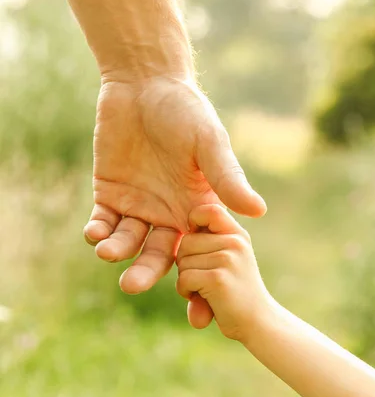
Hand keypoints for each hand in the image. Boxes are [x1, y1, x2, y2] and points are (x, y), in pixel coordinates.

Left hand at [84, 77, 265, 297]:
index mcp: (195, 209)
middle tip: (132, 286)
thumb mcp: (208, 144)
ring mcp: (138, 205)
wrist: (145, 83)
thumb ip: (227, 178)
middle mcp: (167, 213)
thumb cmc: (185, 111)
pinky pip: (103, 221)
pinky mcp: (110, 193)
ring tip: (108, 252)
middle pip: (157, 254)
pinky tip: (94, 233)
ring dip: (117, 250)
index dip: (199, 285)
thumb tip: (259, 211)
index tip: (198, 314)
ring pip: (128, 241)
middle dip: (146, 272)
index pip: (198, 255)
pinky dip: (98, 230)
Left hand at [176, 205, 269, 341]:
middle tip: (205, 278)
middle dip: (186, 263)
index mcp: (237, 234)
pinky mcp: (218, 278)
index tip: (196, 241)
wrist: (259, 323)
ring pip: (182, 262)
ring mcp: (228, 258)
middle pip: (186, 241)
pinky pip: (184, 278)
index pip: (208, 210)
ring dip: (186, 280)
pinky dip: (187, 292)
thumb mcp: (230, 259)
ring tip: (208, 290)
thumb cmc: (237, 293)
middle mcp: (234, 241)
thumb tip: (183, 233)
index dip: (194, 222)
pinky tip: (204, 300)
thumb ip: (210, 243)